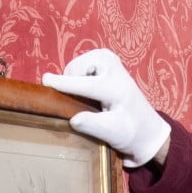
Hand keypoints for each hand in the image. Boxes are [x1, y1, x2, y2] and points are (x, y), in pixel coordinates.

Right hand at [42, 49, 171, 167]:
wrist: (146, 130)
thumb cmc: (130, 133)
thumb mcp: (114, 134)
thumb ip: (93, 126)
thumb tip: (73, 120)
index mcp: (115, 86)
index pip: (84, 84)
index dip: (63, 84)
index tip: (45, 80)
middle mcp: (113, 67)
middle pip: (75, 69)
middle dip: (69, 83)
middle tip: (80, 103)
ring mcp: (110, 59)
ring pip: (76, 65)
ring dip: (74, 80)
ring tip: (88, 98)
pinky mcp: (107, 58)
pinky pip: (81, 64)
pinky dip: (79, 76)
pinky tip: (90, 89)